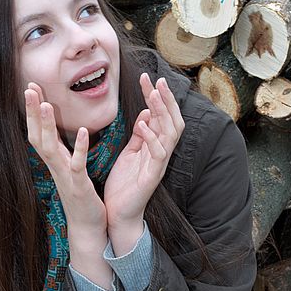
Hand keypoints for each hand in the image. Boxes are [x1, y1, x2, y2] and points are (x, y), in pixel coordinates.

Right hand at [24, 82, 107, 235]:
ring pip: (50, 148)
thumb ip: (67, 150)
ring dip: (47, 126)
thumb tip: (65, 131)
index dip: (33, 111)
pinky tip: (81, 131)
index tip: (31, 87)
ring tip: (46, 103)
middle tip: (29, 88)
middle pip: (37, 136)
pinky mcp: (79, 186)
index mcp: (55, 161)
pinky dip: (77, 149)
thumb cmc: (82, 196)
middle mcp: (55, 167)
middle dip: (32, 112)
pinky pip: (76, 165)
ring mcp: (65, 176)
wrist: (88, 225)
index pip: (39, 132)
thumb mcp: (72, 169)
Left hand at [104, 73, 184, 227]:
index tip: (148, 78)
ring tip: (152, 95)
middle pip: (172, 120)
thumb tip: (146, 113)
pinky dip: (152, 138)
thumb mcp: (130, 152)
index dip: (157, 96)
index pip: (161, 116)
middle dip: (166, 99)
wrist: (118, 212)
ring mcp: (159, 164)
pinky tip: (142, 125)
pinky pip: (159, 154)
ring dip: (162, 113)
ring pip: (170, 134)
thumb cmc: (124, 184)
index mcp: (155, 145)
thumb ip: (140, 135)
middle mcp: (162, 153)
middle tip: (158, 80)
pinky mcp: (153, 176)